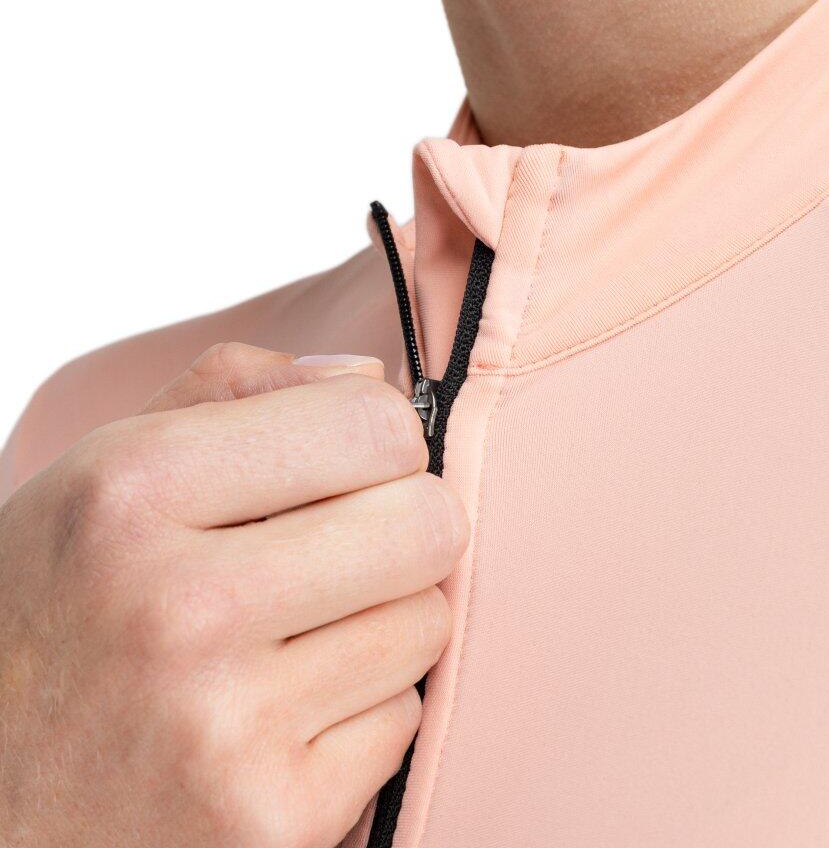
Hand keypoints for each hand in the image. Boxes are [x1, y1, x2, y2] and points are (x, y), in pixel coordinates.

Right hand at [0, 343, 467, 846]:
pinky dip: (360, 713)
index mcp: (134, 491)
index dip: (378, 436)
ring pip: (427, 622)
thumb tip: (367, 375)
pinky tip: (281, 714)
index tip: (345, 464)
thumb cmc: (50, 618)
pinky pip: (403, 722)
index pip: (374, 421)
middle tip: (341, 547)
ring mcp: (226, 728)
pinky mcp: (270, 824)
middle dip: (403, 525)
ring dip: (380, 621)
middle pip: (429, 522)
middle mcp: (181, 608)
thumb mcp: (96, 476)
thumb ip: (228, 393)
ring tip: (294, 636)